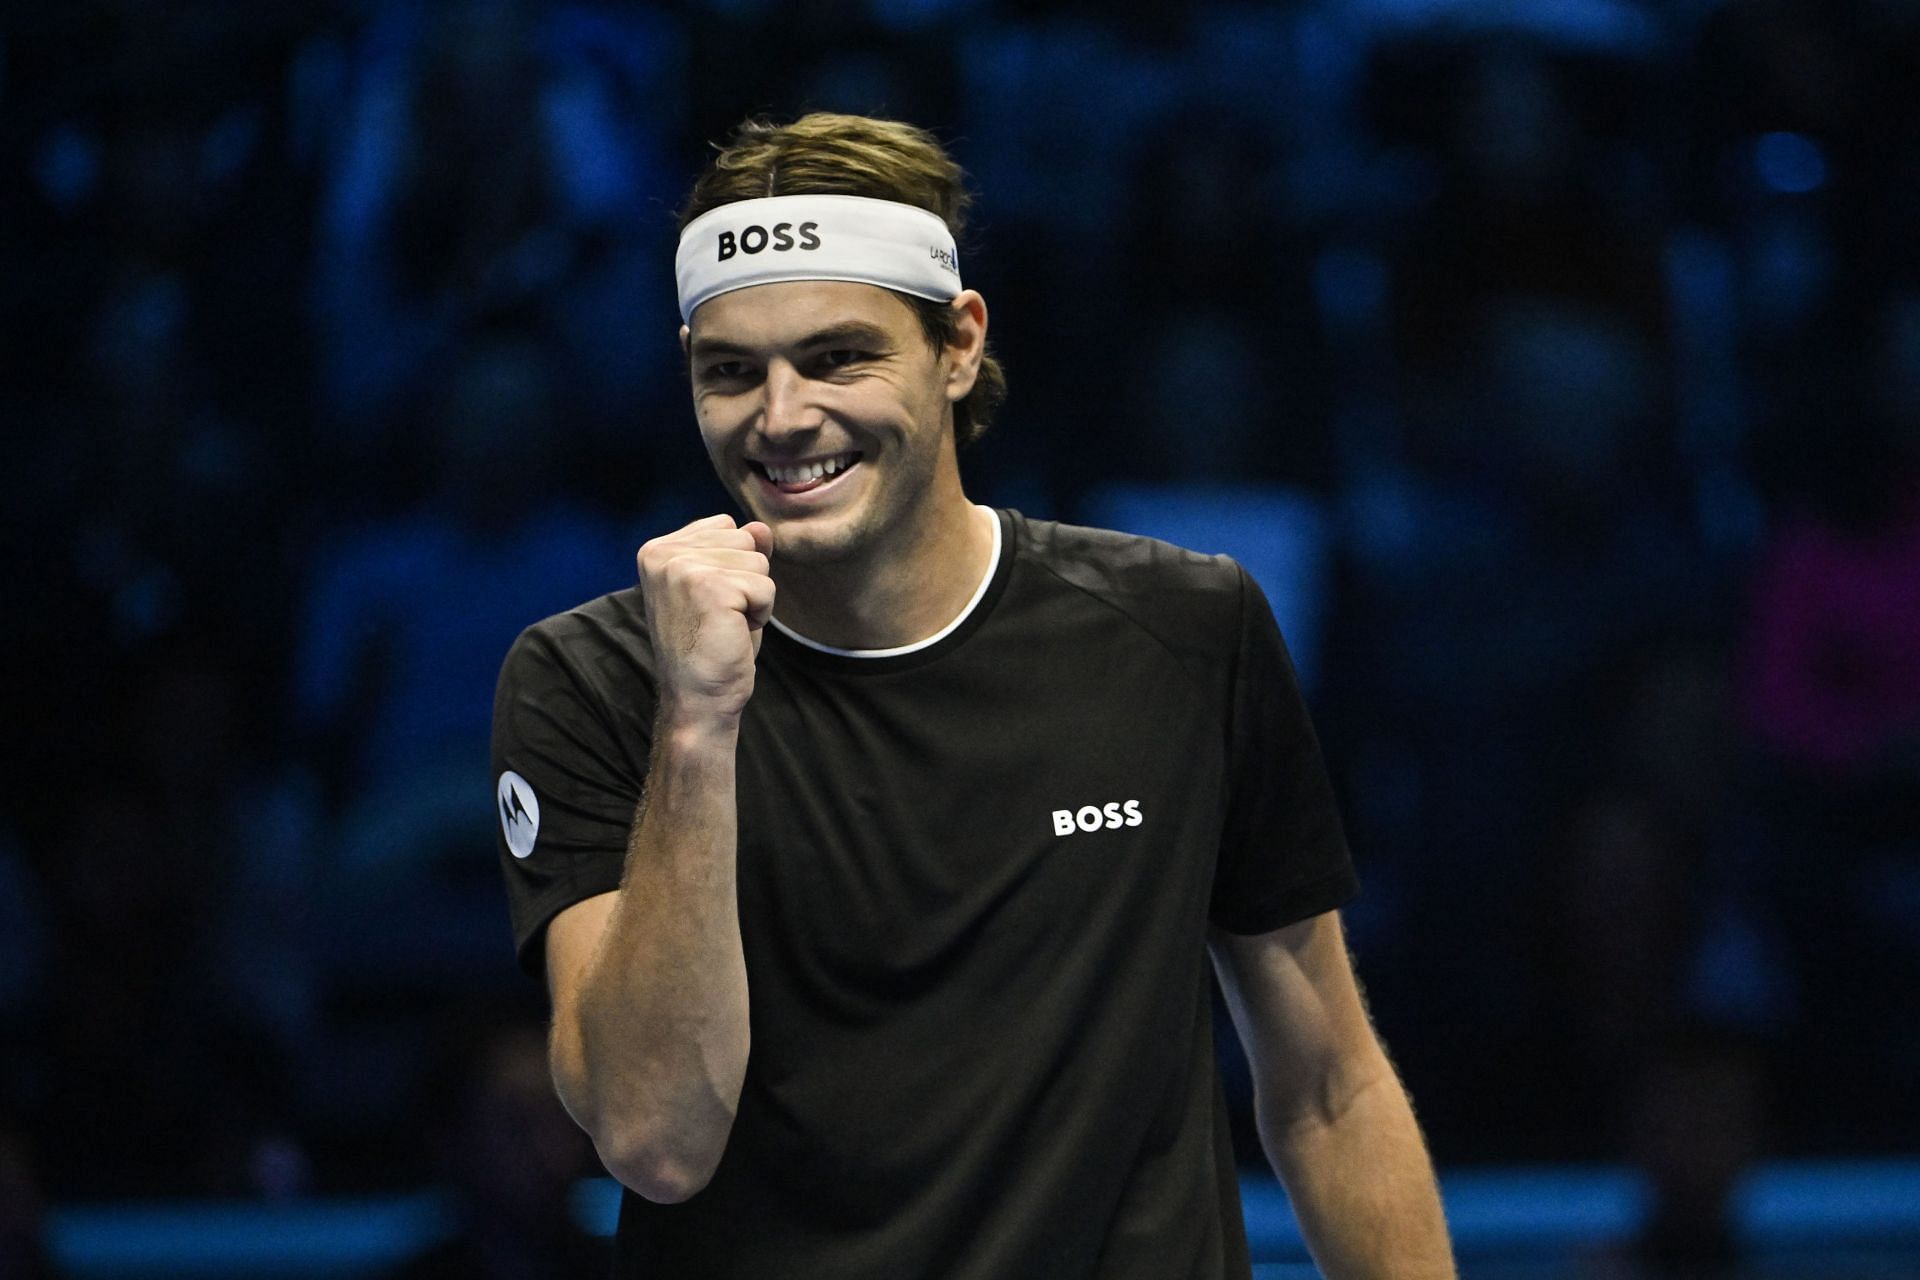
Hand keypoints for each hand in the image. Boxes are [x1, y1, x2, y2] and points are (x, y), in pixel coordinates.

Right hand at [636, 515, 774, 728]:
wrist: (698, 697)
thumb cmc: (711, 645)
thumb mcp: (725, 587)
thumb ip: (739, 552)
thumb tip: (761, 527)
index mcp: (657, 550)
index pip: (725, 526)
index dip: (732, 566)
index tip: (710, 601)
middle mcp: (663, 554)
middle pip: (744, 540)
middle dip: (745, 580)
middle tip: (719, 617)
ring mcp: (683, 569)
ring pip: (758, 562)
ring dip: (754, 598)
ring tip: (725, 624)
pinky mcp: (709, 588)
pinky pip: (765, 587)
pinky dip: (761, 614)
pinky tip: (733, 632)